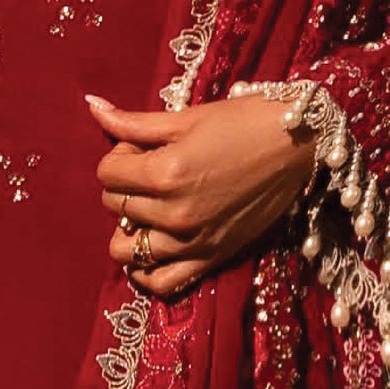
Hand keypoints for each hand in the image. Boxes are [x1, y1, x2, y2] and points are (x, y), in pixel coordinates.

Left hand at [88, 93, 315, 299]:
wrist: (298, 146)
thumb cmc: (243, 123)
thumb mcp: (186, 118)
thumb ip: (133, 123)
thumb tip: (92, 106)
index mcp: (165, 173)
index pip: (106, 174)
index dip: (118, 157)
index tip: (141, 148)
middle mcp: (174, 213)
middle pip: (115, 206)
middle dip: (125, 186)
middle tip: (152, 169)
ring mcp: (191, 241)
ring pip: (127, 248)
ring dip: (130, 228)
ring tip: (150, 208)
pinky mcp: (210, 258)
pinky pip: (160, 282)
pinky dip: (146, 270)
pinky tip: (151, 247)